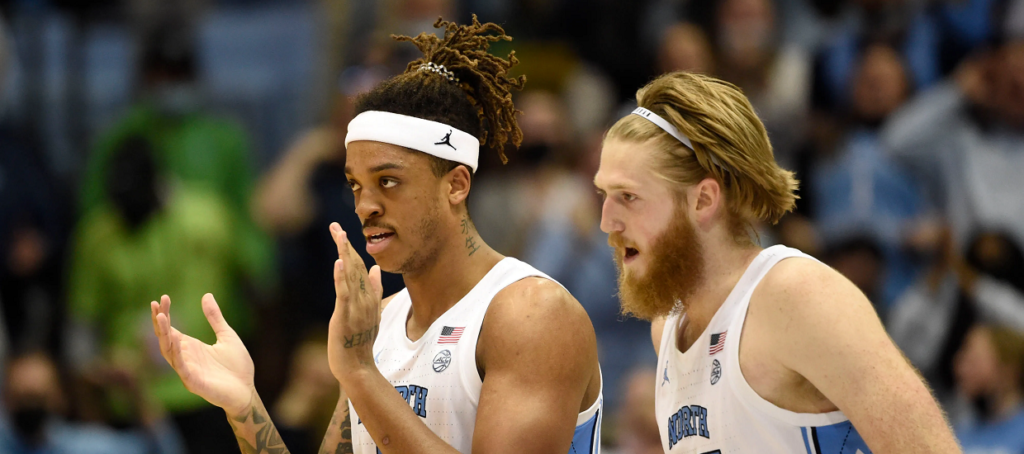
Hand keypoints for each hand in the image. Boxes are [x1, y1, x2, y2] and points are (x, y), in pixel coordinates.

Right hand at [151, 294, 254, 415]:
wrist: (246, 391)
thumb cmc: (237, 366)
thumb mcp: (227, 336)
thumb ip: (215, 318)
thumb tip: (206, 295)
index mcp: (190, 347)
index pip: (170, 330)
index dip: (164, 314)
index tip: (163, 298)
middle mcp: (185, 358)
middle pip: (165, 339)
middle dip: (159, 322)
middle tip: (156, 304)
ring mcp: (188, 371)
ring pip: (169, 352)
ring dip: (164, 335)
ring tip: (161, 317)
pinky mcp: (194, 383)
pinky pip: (182, 368)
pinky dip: (178, 355)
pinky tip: (177, 340)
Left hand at [327, 222, 383, 383]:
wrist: (358, 366)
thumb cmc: (361, 341)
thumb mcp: (371, 313)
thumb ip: (375, 290)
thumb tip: (376, 269)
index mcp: (370, 296)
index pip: (362, 267)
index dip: (352, 249)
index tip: (341, 233)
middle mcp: (365, 298)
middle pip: (356, 266)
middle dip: (345, 245)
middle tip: (335, 226)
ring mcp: (357, 306)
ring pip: (351, 275)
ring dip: (344, 253)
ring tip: (338, 234)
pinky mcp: (346, 315)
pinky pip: (344, 293)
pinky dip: (341, 277)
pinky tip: (339, 262)